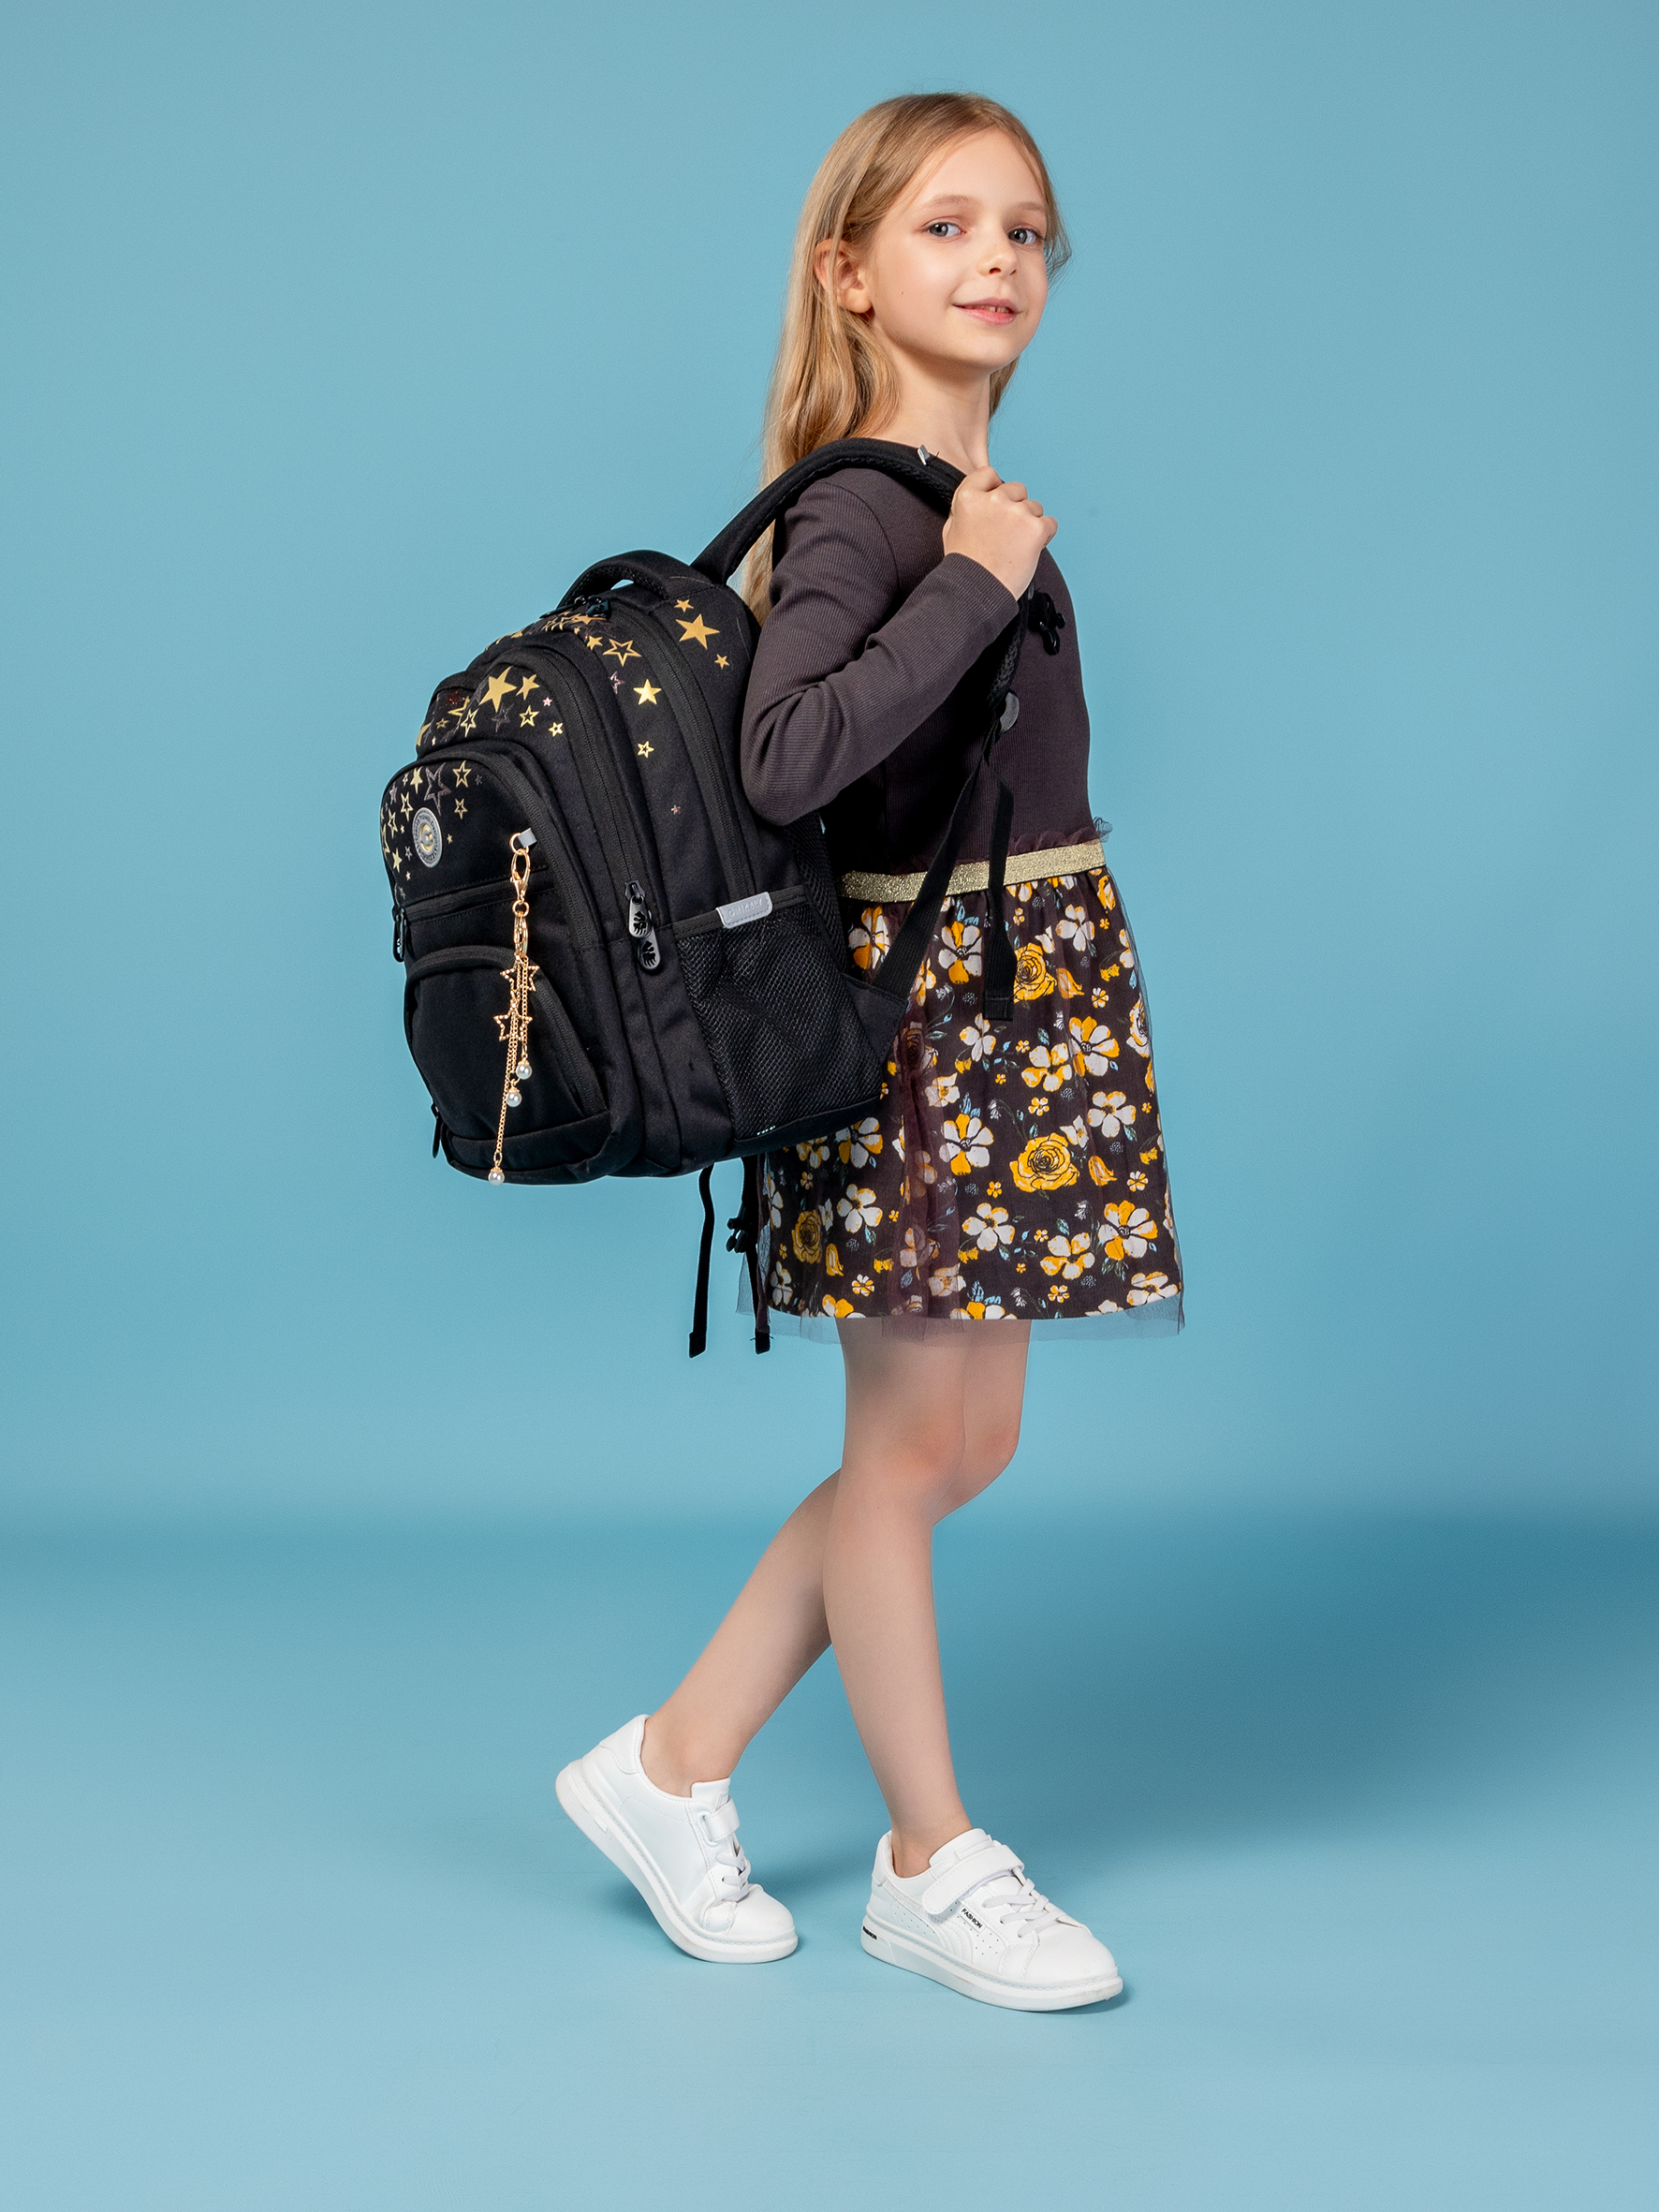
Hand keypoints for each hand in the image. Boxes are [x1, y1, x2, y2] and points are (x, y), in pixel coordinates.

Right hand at [941, 466, 1057, 598]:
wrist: (975, 592)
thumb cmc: (964, 566)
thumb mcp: (951, 528)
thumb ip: (965, 507)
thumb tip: (979, 496)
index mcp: (969, 497)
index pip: (989, 474)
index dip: (995, 489)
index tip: (996, 505)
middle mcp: (994, 499)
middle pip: (1017, 489)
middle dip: (1015, 507)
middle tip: (1006, 533)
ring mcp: (1017, 513)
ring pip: (1035, 507)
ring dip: (1029, 523)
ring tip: (1015, 546)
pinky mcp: (1035, 529)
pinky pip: (1050, 524)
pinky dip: (1044, 536)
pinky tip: (1028, 550)